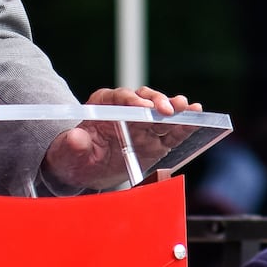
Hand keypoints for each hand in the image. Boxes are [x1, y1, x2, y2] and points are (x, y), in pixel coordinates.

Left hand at [43, 86, 201, 190]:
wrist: (85, 169)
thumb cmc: (74, 157)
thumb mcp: (67, 152)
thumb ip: (73, 145)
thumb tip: (77, 137)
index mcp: (103, 104)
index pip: (119, 97)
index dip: (131, 100)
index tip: (142, 107)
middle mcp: (127, 108)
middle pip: (145, 99)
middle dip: (157, 102)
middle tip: (167, 110)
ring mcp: (143, 123)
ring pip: (162, 111)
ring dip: (176, 109)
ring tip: (190, 108)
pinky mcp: (156, 139)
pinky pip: (173, 130)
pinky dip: (185, 125)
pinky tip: (198, 119)